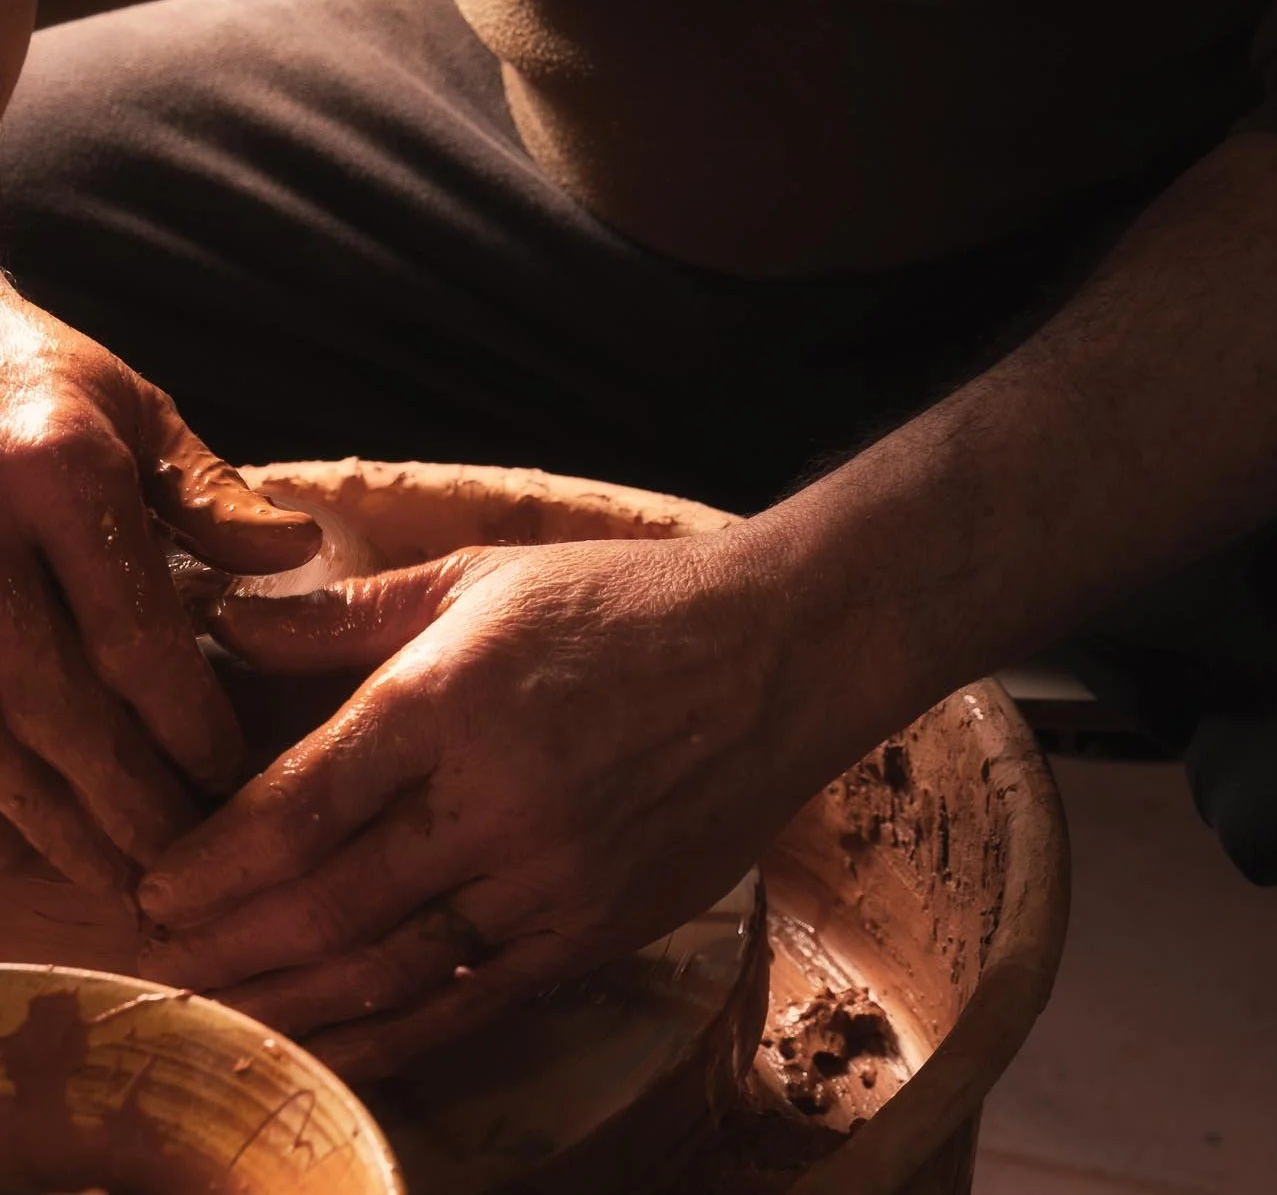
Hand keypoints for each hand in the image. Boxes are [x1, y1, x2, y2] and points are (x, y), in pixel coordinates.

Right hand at [0, 285, 319, 883]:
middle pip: (53, 705)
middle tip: (184, 864)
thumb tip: (294, 553)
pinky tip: (36, 834)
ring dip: (51, 819)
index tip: (233, 778)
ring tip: (117, 877)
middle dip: (122, 797)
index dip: (185, 722)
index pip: (132, 631)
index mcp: (58, 472)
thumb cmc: (35, 381)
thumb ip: (208, 495)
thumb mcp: (133, 408)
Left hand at [136, 535, 823, 1078]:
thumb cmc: (619, 603)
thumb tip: (225, 627)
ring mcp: (549, 877)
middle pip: (328, 903)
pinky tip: (331, 1042)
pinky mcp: (593, 931)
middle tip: (162, 955)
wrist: (776, 654)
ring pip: (388, 968)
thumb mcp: (478, 577)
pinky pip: (468, 1005)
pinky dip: (388, 1034)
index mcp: (454, 696)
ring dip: (290, 999)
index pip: (301, 803)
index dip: (215, 858)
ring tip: (219, 1010)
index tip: (157, 881)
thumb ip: (345, 615)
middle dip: (228, 942)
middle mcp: (496, 798)